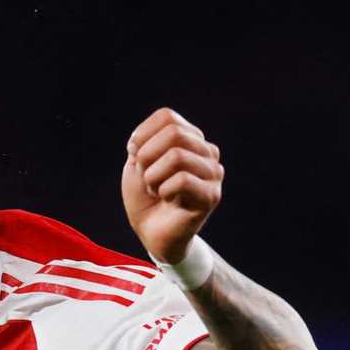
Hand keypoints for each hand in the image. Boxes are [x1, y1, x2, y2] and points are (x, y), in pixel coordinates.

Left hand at [121, 108, 223, 262]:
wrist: (151, 232)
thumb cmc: (145, 197)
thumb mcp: (137, 163)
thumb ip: (142, 143)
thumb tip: (141, 140)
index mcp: (190, 138)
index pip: (166, 117)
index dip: (142, 136)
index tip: (136, 157)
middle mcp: (207, 151)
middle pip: (173, 133)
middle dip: (147, 156)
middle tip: (146, 177)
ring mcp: (213, 172)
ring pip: (177, 156)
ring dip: (153, 177)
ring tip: (156, 190)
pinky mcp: (212, 195)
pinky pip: (182, 180)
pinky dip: (164, 190)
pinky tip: (167, 200)